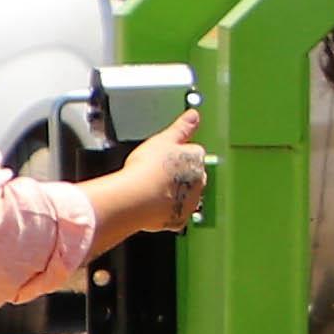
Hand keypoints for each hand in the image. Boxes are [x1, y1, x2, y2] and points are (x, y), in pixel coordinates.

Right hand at [89, 124, 210, 247]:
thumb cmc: (147, 167)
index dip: (177, 154)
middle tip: (157, 173)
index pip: (194, 153)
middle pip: (192, 175)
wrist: (135, 198)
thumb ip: (182, 127)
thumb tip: (194, 114)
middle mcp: (199, 181)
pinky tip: (153, 207)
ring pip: (186, 195)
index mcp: (196, 159)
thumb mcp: (164, 139)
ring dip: (175, 193)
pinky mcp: (178, 219)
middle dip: (179, 175)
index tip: (165, 157)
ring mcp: (190, 201)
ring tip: (153, 190)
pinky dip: (166, 212)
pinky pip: (175, 215)